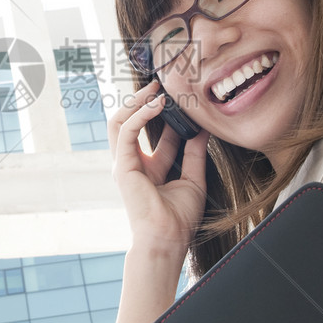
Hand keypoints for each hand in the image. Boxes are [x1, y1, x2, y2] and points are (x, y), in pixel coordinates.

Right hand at [108, 79, 208, 253]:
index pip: (154, 133)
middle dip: (143, 101)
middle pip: (130, 122)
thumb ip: (194, 154)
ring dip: (136, 102)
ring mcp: (124, 164)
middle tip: (161, 84)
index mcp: (148, 168)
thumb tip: (202, 130)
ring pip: (120, 121)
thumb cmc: (179, 218)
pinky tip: (157, 104)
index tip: (182, 97)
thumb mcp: (193, 179)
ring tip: (155, 87)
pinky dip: (140, 114)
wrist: (168, 238)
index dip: (167, 114)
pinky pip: (126, 131)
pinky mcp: (121, 166)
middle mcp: (133, 163)